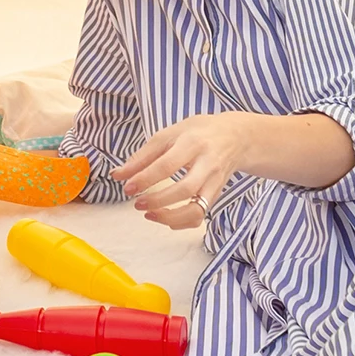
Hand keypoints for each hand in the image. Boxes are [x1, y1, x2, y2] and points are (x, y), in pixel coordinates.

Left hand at [114, 113, 256, 227]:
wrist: (236, 137)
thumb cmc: (197, 133)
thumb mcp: (169, 134)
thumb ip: (142, 156)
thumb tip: (117, 175)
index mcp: (192, 144)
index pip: (168, 165)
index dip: (146, 179)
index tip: (127, 187)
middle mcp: (207, 164)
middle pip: (185, 189)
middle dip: (158, 200)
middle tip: (137, 203)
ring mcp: (215, 182)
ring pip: (197, 209)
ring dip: (170, 217)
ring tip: (149, 214)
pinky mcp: (216, 195)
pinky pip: (200, 215)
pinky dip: (181, 222)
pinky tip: (164, 217)